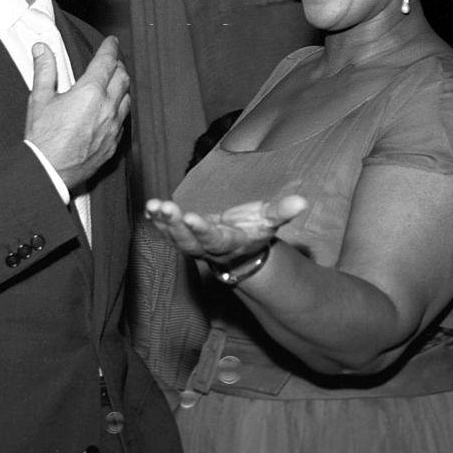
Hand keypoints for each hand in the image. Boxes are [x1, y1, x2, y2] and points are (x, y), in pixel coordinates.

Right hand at [25, 35, 130, 189]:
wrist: (49, 171)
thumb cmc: (43, 137)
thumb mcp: (39, 99)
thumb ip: (44, 70)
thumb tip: (42, 49)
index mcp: (89, 92)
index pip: (106, 61)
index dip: (110, 48)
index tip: (111, 41)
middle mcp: (107, 107)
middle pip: (122, 77)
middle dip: (118, 65)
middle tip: (112, 60)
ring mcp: (113, 126)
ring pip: (127, 98)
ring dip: (122, 86)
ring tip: (114, 83)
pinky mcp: (113, 143)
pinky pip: (124, 120)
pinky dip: (120, 109)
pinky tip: (112, 110)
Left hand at [143, 194, 307, 265]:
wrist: (242, 251)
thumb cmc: (256, 231)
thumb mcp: (270, 221)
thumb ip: (282, 212)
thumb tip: (303, 201)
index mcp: (230, 244)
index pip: (214, 240)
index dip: (202, 230)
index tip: (191, 216)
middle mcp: (208, 249)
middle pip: (189, 242)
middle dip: (177, 226)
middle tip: (167, 209)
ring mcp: (193, 244)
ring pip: (175, 238)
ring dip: (163, 223)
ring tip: (154, 206)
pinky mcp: (184, 236)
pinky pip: (167, 231)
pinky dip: (157, 221)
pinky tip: (149, 208)